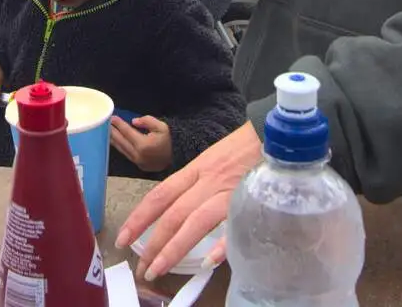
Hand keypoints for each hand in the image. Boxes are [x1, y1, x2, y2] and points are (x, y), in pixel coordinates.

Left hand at [110, 115, 172, 172]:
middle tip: (104, 123)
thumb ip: (148, 121)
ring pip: (120, 148)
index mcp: (143, 144)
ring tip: (105, 131)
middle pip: (120, 140)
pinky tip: (113, 140)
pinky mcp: (135, 164)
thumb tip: (133, 121)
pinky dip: (118, 146)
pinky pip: (124, 153)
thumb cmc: (167, 141)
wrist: (174, 160)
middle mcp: (137, 153)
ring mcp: (135, 160)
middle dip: (112, 131)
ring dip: (112, 139)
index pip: (127, 132)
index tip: (112, 117)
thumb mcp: (162, 127)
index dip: (119, 124)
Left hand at [117, 122, 262, 279]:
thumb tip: (178, 214)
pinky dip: (221, 245)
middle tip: (141, 267)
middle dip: (153, 243)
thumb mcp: (212, 161)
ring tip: (158, 270)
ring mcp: (228, 190)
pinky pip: (234, 225)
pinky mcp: (251, 199)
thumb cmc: (244, 149)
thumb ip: (196, 185)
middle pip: (173, 213)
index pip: (159, 195)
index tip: (123, 238)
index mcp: (195, 170)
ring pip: (195, 221)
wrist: (278, 132)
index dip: (139, 217)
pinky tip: (207, 263)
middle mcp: (207, 181)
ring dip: (174, 248)